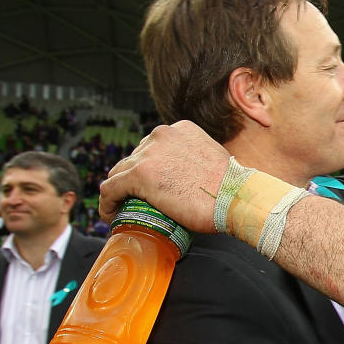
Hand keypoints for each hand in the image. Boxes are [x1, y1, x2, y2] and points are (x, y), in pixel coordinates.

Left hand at [98, 121, 230, 231]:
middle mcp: (162, 135)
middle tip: (136, 200)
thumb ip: (193, 158)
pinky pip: (111, 189)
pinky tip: (110, 214)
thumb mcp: (211, 158)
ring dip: (118, 191)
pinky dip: (107, 202)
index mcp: (180, 129)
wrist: (236, 197)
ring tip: (120, 208)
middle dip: (132, 179)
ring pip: (119, 172)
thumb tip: (187, 176)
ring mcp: (149, 154)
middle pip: (134, 158)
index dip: (147, 167)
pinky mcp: (139, 175)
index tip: (148, 186)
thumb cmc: (231, 187)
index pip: (152, 148)